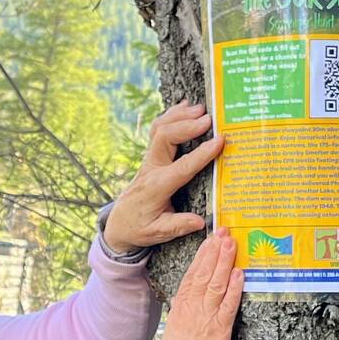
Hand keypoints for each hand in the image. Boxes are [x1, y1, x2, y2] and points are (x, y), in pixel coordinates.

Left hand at [104, 103, 222, 251]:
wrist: (119, 221)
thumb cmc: (140, 227)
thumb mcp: (158, 232)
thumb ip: (178, 225)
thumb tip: (200, 222)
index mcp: (157, 187)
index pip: (182, 167)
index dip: (202, 153)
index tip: (219, 141)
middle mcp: (151, 168)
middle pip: (165, 137)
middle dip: (187, 125)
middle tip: (209, 119)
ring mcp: (149, 159)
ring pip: (160, 128)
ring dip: (179, 115)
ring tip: (200, 108)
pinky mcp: (150, 155)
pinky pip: (159, 129)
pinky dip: (172, 115)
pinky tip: (185, 107)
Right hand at [152, 230, 244, 339]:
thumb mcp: (177, 329)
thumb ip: (187, 311)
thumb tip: (193, 296)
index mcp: (181, 307)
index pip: (192, 274)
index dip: (202, 255)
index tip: (210, 239)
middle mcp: (192, 309)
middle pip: (203, 274)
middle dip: (214, 251)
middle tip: (224, 231)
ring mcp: (205, 319)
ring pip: (215, 285)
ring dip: (224, 263)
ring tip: (231, 244)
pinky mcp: (218, 333)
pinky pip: (227, 307)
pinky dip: (234, 289)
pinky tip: (239, 274)